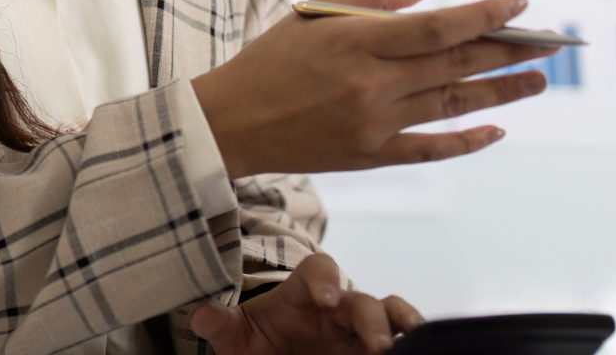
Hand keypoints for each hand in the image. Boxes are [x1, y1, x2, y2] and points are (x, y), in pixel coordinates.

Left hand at [190, 252, 421, 354]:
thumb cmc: (262, 342)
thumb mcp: (239, 338)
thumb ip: (222, 324)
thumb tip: (198, 313)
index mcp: (301, 294)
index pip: (317, 270)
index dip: (324, 278)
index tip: (326, 298)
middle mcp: (336, 306)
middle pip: (360, 298)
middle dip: (371, 316)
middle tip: (374, 342)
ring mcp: (358, 327)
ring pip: (389, 312)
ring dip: (399, 323)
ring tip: (406, 341)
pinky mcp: (372, 346)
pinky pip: (401, 334)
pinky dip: (412, 336)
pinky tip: (417, 346)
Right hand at [191, 0, 552, 178]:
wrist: (232, 122)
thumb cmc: (273, 59)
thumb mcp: (314, 12)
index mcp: (356, 43)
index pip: (438, 27)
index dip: (485, 14)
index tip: (519, 3)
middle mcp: (371, 85)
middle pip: (456, 63)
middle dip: (509, 50)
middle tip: (550, 42)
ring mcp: (374, 124)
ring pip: (454, 104)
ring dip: (502, 91)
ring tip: (538, 80)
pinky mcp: (371, 156)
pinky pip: (431, 149)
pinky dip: (468, 141)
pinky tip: (497, 129)